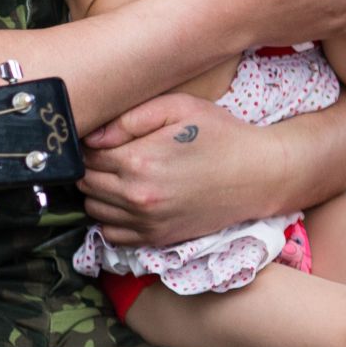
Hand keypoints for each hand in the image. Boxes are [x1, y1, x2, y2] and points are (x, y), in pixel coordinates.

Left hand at [80, 94, 281, 246]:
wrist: (260, 174)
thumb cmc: (220, 134)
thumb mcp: (176, 108)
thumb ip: (129, 119)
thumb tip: (92, 136)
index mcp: (137, 161)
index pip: (86, 156)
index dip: (89, 145)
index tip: (102, 139)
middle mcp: (138, 197)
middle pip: (86, 184)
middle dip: (90, 168)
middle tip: (109, 155)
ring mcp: (148, 222)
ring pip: (94, 210)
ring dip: (98, 193)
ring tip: (117, 177)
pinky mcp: (159, 238)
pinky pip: (113, 236)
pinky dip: (110, 220)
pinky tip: (125, 202)